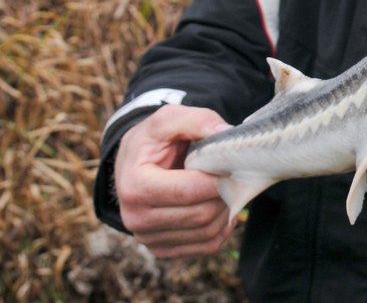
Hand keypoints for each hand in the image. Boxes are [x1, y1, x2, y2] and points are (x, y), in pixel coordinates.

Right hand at [113, 104, 235, 257]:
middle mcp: (136, 217)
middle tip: (233, 174)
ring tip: (226, 187)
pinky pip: (205, 247)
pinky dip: (222, 228)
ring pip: (207, 232)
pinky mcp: (162, 248)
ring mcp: (148, 237)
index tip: (232, 163)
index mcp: (135, 185)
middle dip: (225, 193)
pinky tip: (220, 207)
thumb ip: (198, 120)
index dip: (218, 178)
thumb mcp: (170, 118)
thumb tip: (227, 134)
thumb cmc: (153, 140)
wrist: (133, 163)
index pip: (188, 191)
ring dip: (226, 210)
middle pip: (200, 214)